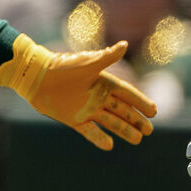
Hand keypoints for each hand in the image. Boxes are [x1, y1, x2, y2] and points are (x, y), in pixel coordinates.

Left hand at [1, 39, 157, 149]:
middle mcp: (98, 97)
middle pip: (122, 110)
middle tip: (149, 130)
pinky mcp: (74, 119)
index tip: (154, 111)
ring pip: (110, 122)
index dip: (140, 102)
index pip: (127, 93)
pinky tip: (110, 146)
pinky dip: (99, 138)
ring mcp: (87, 109)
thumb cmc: (62, 66)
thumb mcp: (87, 63)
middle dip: (136, 120)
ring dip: (124, 130)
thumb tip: (123, 45)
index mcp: (103, 82)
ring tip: (137, 139)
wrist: (36, 76)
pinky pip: (90, 131)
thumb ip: (106, 57)